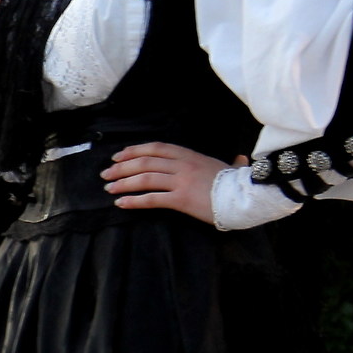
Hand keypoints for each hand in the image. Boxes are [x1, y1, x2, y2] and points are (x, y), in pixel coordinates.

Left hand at [103, 141, 231, 220]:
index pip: (156, 148)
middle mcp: (182, 165)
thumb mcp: (229, 167)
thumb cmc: (238, 183)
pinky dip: (134, 201)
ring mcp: (181, 181)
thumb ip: (230, 162)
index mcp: (189, 155)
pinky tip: (121, 204)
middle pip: (144, 162)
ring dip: (123, 183)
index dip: (134, 150)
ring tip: (109, 188)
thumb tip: (239, 159)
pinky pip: (152, 199)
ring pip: (144, 178)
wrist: (246, 196)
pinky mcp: (181, 199)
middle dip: (122, 167)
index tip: (119, 155)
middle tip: (106, 173)